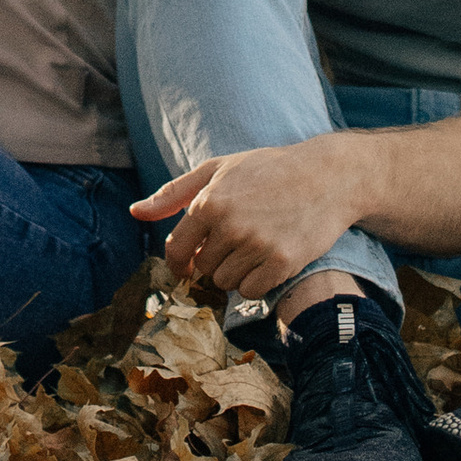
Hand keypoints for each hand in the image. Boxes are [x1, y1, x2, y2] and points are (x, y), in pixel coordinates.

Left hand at [130, 141, 366, 300]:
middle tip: (238, 237)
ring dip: (237, 271)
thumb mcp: (217, 169)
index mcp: (209, 201)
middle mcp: (230, 225)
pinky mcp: (281, 263)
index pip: (176, 250)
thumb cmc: (267, 171)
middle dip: (215, 259)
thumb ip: (173, 193)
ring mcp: (256, 246)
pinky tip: (269, 258)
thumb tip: (134, 212)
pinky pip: (251, 291)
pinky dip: (257, 281)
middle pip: (204, 269)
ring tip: (256, 243)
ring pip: (226, 283)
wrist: (326, 177)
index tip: (189, 263)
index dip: (180, 260)